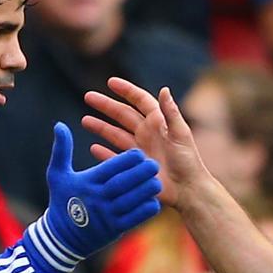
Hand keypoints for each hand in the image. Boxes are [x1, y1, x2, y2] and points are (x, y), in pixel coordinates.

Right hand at [24, 122, 160, 272]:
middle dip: (140, 174)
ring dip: (145, 191)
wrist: (60, 238)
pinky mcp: (114, 230)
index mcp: (86, 183)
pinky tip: (154, 202)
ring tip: (157, 182)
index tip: (139, 153)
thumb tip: (60, 125)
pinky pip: (133, 220)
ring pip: (130, 201)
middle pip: (122, 184)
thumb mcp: (57, 174)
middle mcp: (97, 199)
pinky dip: (144, 211)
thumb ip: (61, 150)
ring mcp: (106, 216)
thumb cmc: (61, 200)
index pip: (109, 169)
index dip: (125, 161)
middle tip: (154, 164)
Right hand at [82, 77, 208, 207]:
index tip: (110, 82)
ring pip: (115, 134)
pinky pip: (115, 157)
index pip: (140, 101)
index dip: (126, 90)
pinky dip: (104, 153)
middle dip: (106, 105)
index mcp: (158, 123)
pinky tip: (93, 148)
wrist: (188, 190)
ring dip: (101, 127)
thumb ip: (171, 112)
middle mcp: (147, 134)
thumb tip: (164, 89)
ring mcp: (139, 150)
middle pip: (122, 115)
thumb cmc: (188, 161)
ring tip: (84, 121)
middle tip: (88, 96)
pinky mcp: (134, 167)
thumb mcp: (180, 134)